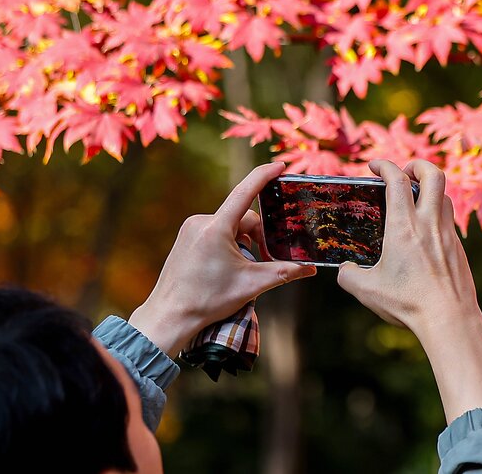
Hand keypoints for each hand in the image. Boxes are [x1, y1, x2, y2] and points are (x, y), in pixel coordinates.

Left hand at [129, 163, 315, 356]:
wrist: (170, 316)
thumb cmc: (207, 300)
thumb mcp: (252, 285)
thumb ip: (285, 272)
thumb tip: (311, 268)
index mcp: (217, 228)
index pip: (245, 191)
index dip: (264, 175)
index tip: (280, 166)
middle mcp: (201, 222)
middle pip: (243, 217)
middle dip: (259, 235)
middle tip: (267, 260)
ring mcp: (191, 229)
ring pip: (230, 225)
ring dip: (243, 241)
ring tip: (244, 268)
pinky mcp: (186, 237)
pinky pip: (216, 231)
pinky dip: (229, 243)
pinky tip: (228, 266)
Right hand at [338, 159, 481, 421]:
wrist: (449, 319)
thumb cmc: (408, 304)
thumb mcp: (366, 291)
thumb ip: (348, 275)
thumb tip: (345, 269)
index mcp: (404, 227)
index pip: (397, 180)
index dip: (384, 165)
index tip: (373, 165)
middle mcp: (429, 223)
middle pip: (433, 174)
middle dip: (417, 164)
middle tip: (404, 171)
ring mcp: (448, 234)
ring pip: (445, 195)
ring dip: (429, 188)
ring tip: (414, 199)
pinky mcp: (459, 249)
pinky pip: (449, 219)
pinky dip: (437, 213)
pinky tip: (425, 231)